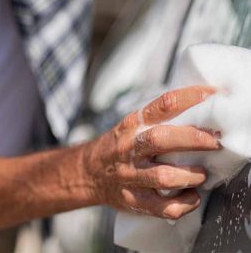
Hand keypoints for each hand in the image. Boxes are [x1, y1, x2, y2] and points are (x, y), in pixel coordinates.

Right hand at [85, 85, 220, 218]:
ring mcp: (130, 176)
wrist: (88, 172)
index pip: (163, 105)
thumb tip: (202, 110)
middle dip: (193, 139)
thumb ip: (159, 120)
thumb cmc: (118, 147)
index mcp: (132, 125)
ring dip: (190, 175)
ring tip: (201, 174)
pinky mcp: (132, 200)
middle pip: (160, 139)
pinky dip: (184, 203)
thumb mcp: (131, 126)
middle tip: (214, 142)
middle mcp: (129, 148)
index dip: (191, 97)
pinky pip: (163, 207)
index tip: (213, 96)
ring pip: (163, 177)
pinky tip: (191, 196)